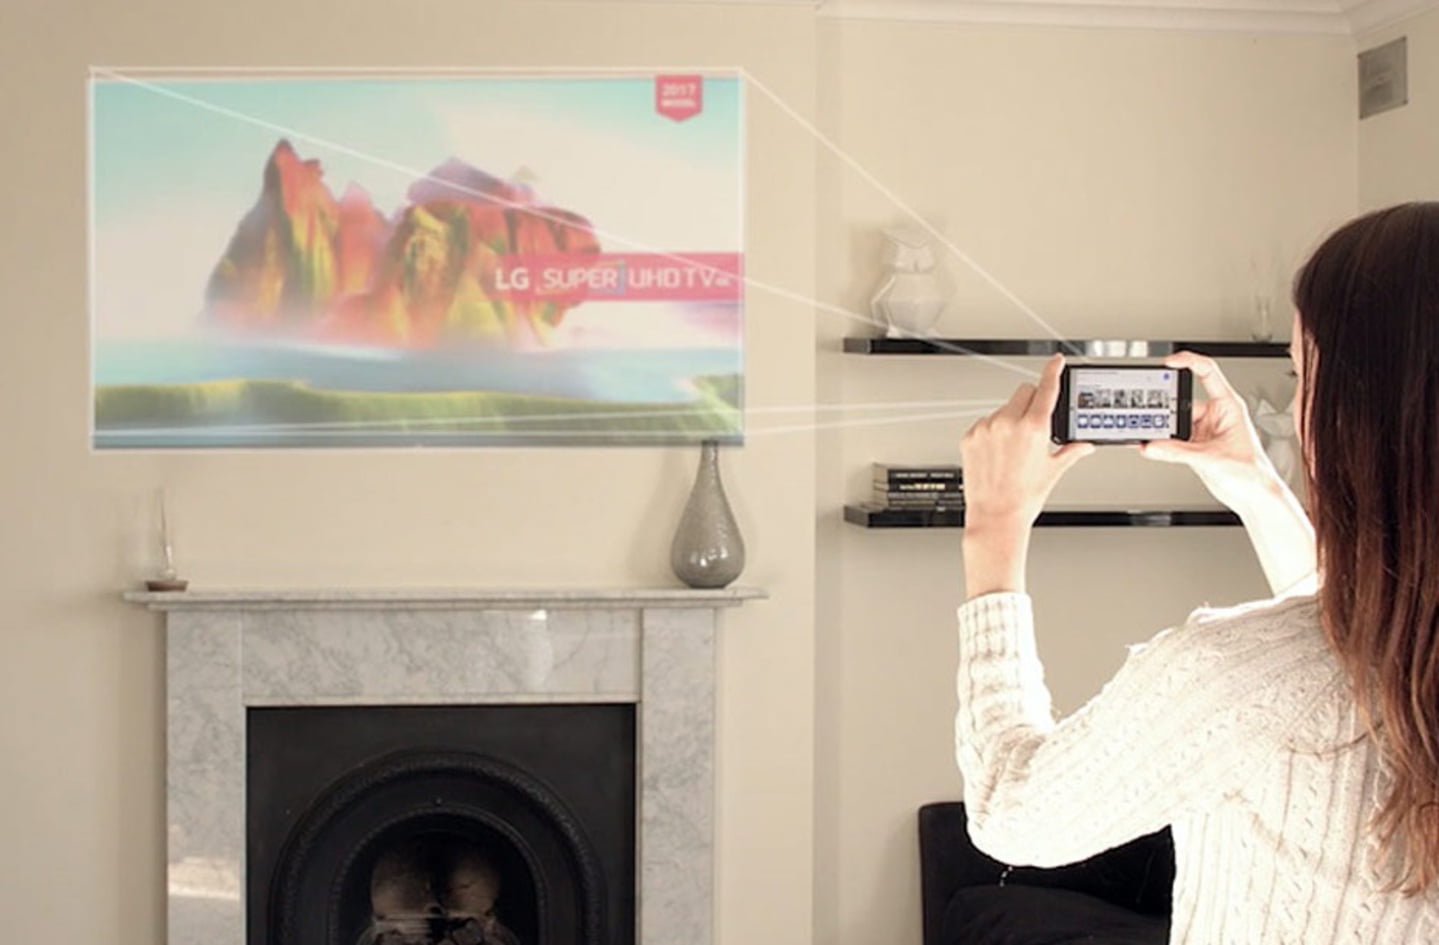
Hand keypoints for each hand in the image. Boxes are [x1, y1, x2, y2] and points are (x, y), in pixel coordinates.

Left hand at [961, 354, 1094, 531]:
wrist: (995, 517)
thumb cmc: (1023, 498)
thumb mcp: (1053, 470)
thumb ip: (1071, 450)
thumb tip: (1085, 444)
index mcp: (1033, 428)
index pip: (1046, 388)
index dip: (1052, 370)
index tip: (1056, 361)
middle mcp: (1007, 423)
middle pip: (1024, 392)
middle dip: (1032, 402)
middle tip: (1034, 425)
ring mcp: (986, 428)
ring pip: (1004, 408)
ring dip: (1011, 418)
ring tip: (1013, 449)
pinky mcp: (970, 436)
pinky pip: (985, 423)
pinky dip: (993, 431)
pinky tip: (998, 453)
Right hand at [1138, 351, 1279, 513]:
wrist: (1254, 496)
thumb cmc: (1253, 472)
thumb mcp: (1212, 459)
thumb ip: (1178, 452)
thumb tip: (1152, 445)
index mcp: (1228, 406)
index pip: (1207, 373)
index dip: (1188, 362)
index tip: (1168, 363)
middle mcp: (1215, 416)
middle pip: (1181, 401)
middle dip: (1164, 408)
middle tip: (1150, 415)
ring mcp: (1203, 431)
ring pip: (1173, 422)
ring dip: (1161, 430)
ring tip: (1150, 437)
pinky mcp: (1194, 446)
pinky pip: (1171, 440)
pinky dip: (1159, 443)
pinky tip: (1151, 447)